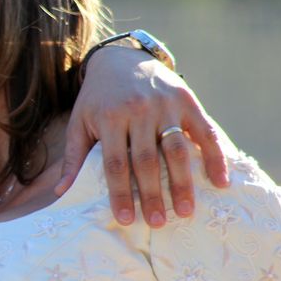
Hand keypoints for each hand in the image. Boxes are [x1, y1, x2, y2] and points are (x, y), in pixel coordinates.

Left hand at [56, 47, 228, 226]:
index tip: (126, 219)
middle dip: (152, 194)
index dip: (120, 193)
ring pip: (176, 149)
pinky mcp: (187, 100)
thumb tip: (60, 192)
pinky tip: (220, 182)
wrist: (120, 58)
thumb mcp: (80, 122)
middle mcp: (138, 111)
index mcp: (109, 118)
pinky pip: (205, 132)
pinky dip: (215, 157)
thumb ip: (73, 156)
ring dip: (182, 183)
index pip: (115, 163)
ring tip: (185, 211)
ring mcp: (165, 105)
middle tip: (158, 222)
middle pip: (147, 160)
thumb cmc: (97, 98)